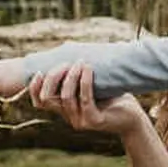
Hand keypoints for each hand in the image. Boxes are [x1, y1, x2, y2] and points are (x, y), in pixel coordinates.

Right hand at [27, 60, 147, 138]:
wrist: (133, 118)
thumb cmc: (113, 97)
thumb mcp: (91, 84)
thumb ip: (77, 73)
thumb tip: (67, 45)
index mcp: (64, 109)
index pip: (39, 102)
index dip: (33, 88)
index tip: (39, 71)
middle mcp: (69, 117)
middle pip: (46, 100)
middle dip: (52, 78)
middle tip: (66, 63)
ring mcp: (81, 121)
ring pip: (66, 98)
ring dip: (71, 77)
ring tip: (80, 62)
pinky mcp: (94, 121)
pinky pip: (85, 100)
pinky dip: (85, 82)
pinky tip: (88, 68)